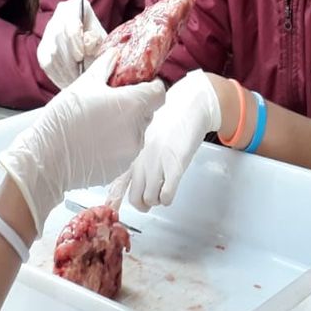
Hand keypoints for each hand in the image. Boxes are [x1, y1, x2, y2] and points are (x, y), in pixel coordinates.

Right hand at [0, 50, 162, 231]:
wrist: (47, 157)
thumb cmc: (64, 117)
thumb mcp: (85, 83)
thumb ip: (105, 66)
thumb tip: (116, 54)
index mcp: (132, 104)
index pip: (159, 92)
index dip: (151, 86)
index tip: (139, 84)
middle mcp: (137, 129)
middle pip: (148, 112)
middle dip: (136, 105)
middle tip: (113, 102)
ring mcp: (130, 151)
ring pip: (138, 131)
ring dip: (126, 124)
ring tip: (100, 122)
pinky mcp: (121, 167)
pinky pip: (127, 149)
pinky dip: (117, 143)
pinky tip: (96, 140)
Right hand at [36, 0, 106, 89]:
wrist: (93, 48)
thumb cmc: (101, 43)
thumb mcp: (104, 41)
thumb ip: (98, 42)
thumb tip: (88, 43)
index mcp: (77, 5)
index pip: (71, 22)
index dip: (74, 41)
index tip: (81, 56)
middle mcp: (60, 14)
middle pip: (58, 37)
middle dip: (69, 60)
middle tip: (79, 77)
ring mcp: (49, 29)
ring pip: (50, 51)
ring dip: (63, 70)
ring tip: (75, 83)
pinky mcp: (43, 46)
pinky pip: (45, 61)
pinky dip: (56, 75)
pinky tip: (66, 83)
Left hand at [114, 69, 220, 211]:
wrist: (189, 107)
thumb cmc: (170, 121)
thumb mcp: (147, 136)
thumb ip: (140, 154)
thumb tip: (136, 174)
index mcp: (134, 153)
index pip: (121, 184)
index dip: (128, 196)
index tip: (135, 197)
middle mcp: (142, 161)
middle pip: (135, 198)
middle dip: (145, 204)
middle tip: (154, 197)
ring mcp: (158, 164)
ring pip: (151, 199)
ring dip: (159, 200)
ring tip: (166, 190)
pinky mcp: (175, 166)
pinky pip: (166, 195)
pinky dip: (169, 198)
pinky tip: (173, 188)